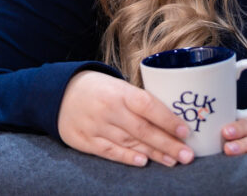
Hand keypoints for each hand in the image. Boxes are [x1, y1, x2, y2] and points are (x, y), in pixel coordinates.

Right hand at [58, 70, 193, 167]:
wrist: (59, 93)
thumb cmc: (98, 89)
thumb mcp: (117, 85)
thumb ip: (139, 100)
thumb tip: (170, 118)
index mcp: (119, 91)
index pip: (148, 105)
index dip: (167, 119)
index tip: (185, 131)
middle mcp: (108, 109)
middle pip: (142, 129)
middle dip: (167, 144)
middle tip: (187, 155)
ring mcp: (96, 126)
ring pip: (130, 142)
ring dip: (153, 153)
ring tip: (173, 161)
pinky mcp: (85, 140)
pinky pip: (109, 151)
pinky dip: (126, 157)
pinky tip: (143, 161)